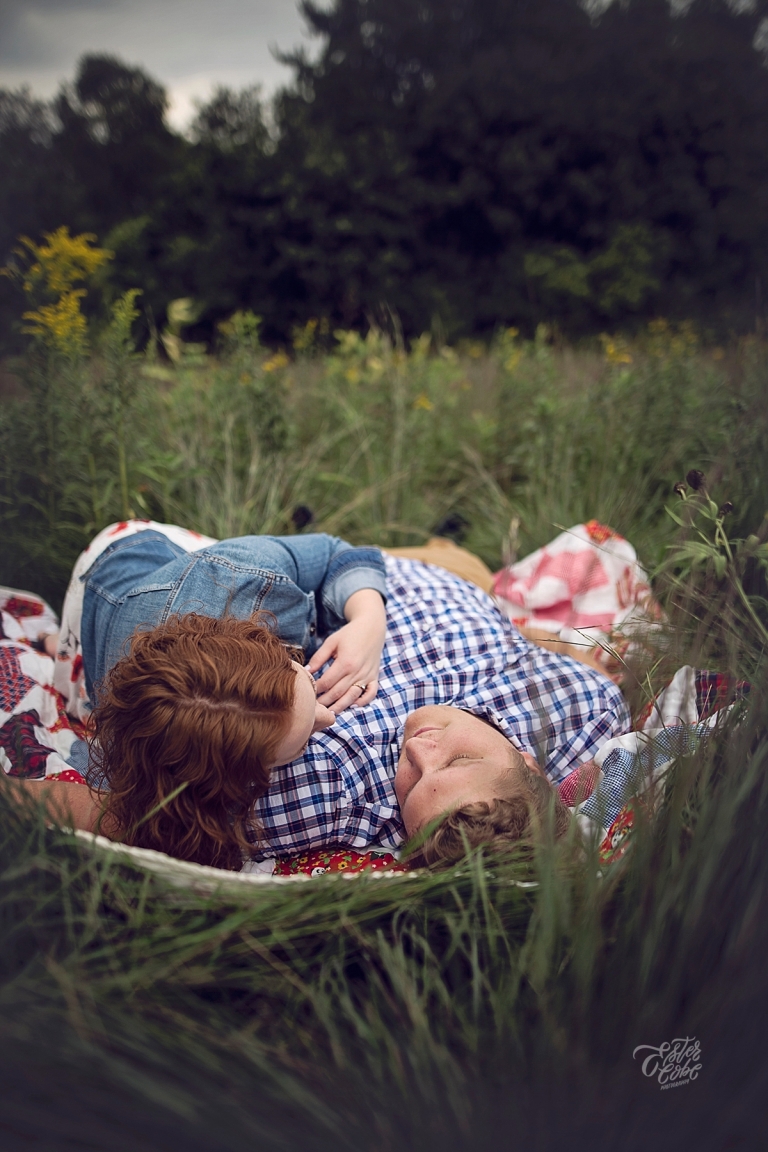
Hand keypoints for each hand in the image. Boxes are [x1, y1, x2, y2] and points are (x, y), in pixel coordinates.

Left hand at [307, 589, 385, 712]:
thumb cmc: (350, 633)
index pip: (327, 682)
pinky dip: (362, 702)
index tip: (307, 692)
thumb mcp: (331, 642)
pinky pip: (370, 694)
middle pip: (337, 693)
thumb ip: (319, 657)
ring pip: (352, 697)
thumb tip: (306, 671)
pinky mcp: (375, 677)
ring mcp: (367, 676)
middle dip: (324, 702)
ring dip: (340, 707)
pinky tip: (352, 706)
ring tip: (328, 712)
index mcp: (345, 662)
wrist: (372, 627)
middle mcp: (357, 671)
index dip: (316, 689)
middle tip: (314, 708)